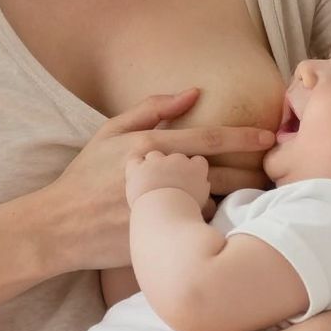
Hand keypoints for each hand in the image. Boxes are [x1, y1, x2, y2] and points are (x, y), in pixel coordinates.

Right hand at [43, 89, 273, 271]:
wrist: (60, 226)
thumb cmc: (85, 176)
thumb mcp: (111, 131)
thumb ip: (152, 109)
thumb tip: (192, 91)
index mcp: (150, 145)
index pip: (211, 138)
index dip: (246, 137)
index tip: (270, 137)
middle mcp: (159, 176)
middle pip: (222, 173)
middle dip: (250, 173)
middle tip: (269, 173)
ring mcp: (160, 210)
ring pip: (213, 204)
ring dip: (231, 201)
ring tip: (251, 201)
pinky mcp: (159, 239)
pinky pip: (198, 231)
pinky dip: (210, 225)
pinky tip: (220, 224)